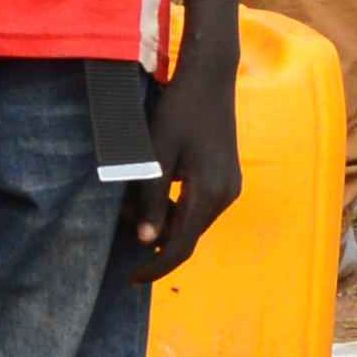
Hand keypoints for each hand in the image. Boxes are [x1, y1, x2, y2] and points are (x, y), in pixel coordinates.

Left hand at [123, 57, 245, 283]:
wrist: (210, 78)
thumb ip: (151, 200)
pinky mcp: (227, 177)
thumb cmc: (179, 112)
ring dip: (165, 221)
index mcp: (209, 193)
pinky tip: (159, 187)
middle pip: (188, 236)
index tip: (130, 278)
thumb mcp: (157, 156)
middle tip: (125, 221)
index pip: (180, 246)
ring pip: (193, 222)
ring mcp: (230, 186)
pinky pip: (200, 206)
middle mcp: (226, 195)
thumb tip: (146, 242)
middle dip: (156, 239)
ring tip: (137, 200)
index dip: (155, 267)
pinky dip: (177, 207)